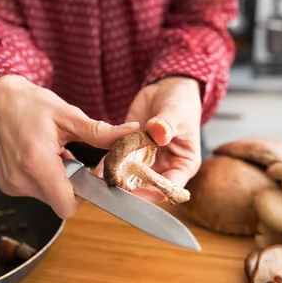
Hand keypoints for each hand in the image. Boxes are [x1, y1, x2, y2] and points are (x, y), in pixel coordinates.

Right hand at [0, 75, 139, 218]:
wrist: (1, 99)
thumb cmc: (32, 104)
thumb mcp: (69, 115)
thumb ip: (100, 132)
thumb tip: (130, 133)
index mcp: (36, 163)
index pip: (67, 205)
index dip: (84, 196)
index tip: (89, 175)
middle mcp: (20, 179)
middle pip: (60, 201)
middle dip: (72, 184)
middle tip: (71, 157)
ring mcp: (12, 184)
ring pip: (49, 197)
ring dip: (58, 181)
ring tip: (54, 154)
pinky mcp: (8, 185)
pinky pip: (36, 191)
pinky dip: (44, 179)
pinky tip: (41, 158)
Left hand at [96, 76, 201, 202]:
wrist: (165, 90)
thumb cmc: (181, 103)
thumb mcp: (177, 112)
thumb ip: (167, 124)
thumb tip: (159, 133)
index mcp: (183, 165)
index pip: (170, 187)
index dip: (153, 192)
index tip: (137, 191)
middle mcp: (164, 168)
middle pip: (148, 187)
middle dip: (131, 188)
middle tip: (115, 185)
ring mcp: (146, 161)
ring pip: (131, 177)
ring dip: (118, 178)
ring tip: (104, 179)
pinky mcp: (130, 152)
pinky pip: (118, 161)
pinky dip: (108, 165)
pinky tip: (98, 170)